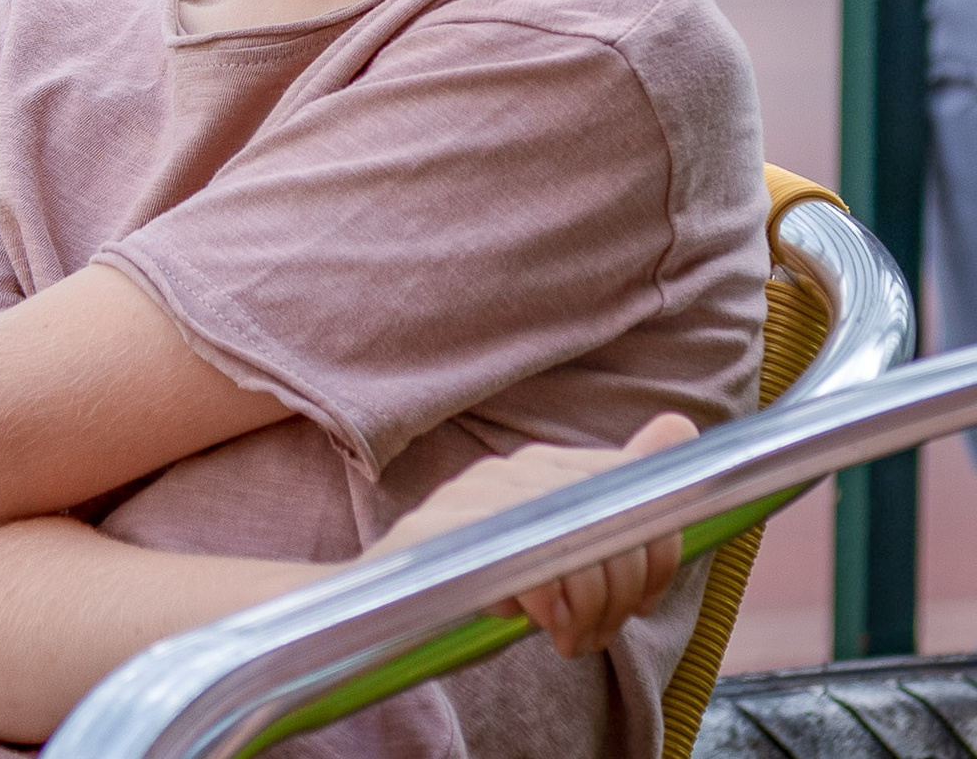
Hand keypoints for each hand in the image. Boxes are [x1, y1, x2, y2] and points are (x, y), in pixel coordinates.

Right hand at [360, 413, 696, 657]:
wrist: (379, 606)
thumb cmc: (480, 575)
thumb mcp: (558, 534)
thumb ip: (619, 487)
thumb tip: (682, 423)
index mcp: (542, 466)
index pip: (639, 491)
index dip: (657, 556)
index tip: (642, 601)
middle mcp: (510, 471)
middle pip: (616, 525)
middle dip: (625, 595)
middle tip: (600, 632)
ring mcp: (473, 499)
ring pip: (581, 550)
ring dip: (590, 612)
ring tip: (570, 639)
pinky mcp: (445, 537)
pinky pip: (533, 573)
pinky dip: (551, 611)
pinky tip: (537, 625)